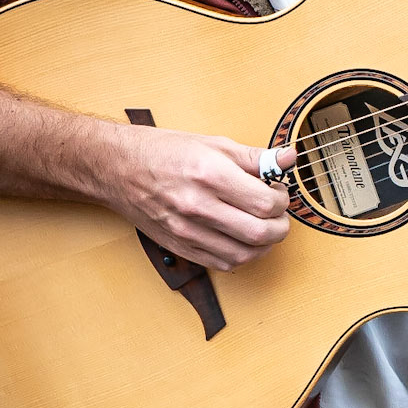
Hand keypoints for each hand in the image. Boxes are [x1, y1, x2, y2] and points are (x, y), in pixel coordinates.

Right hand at [97, 124, 297, 271]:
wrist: (118, 168)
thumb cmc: (165, 151)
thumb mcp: (214, 144)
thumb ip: (255, 157)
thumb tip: (289, 157)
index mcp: (210, 175)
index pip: (266, 203)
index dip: (282, 200)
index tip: (279, 192)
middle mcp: (199, 206)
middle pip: (260, 233)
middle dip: (280, 226)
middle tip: (278, 213)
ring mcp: (187, 231)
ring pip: (245, 255)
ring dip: (264, 245)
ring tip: (263, 226)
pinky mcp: (180, 246)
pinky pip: (223, 263)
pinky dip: (241, 255)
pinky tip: (242, 239)